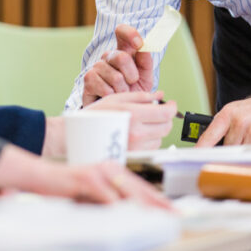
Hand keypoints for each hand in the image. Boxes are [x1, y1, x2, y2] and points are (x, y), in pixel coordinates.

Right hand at [0, 145, 172, 208]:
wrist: (40, 176)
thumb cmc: (66, 187)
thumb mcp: (92, 194)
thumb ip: (110, 200)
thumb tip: (130, 214)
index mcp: (112, 169)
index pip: (140, 185)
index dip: (158, 199)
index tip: (172, 211)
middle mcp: (108, 167)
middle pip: (139, 188)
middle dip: (159, 204)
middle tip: (174, 215)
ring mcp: (98, 172)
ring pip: (127, 191)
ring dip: (145, 206)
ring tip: (159, 217)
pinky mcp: (86, 179)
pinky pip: (106, 196)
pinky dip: (119, 207)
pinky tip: (129, 215)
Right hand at [42, 92, 176, 156]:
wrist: (78, 137)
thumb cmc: (94, 116)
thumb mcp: (116, 99)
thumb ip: (141, 96)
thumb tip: (160, 94)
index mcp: (134, 115)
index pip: (166, 113)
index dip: (172, 107)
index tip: (170, 104)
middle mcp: (137, 133)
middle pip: (166, 127)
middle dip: (165, 118)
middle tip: (158, 112)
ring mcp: (136, 147)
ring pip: (160, 138)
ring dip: (157, 129)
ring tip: (143, 123)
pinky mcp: (134, 156)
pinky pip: (151, 147)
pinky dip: (150, 140)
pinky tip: (137, 133)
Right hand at [81, 24, 155, 104]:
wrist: (119, 112)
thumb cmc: (133, 93)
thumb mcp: (145, 78)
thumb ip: (146, 62)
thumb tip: (144, 48)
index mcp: (123, 51)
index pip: (122, 32)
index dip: (129, 33)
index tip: (138, 43)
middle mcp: (108, 56)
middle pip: (121, 57)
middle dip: (132, 75)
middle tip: (132, 84)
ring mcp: (97, 67)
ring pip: (115, 76)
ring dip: (123, 90)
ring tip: (121, 94)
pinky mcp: (88, 79)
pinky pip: (104, 87)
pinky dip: (112, 96)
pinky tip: (111, 97)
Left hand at [195, 90, 250, 148]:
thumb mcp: (238, 111)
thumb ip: (224, 126)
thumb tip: (209, 145)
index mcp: (228, 113)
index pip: (209, 135)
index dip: (201, 148)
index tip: (194, 157)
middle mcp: (239, 121)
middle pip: (227, 148)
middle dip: (233, 148)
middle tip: (243, 139)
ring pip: (242, 152)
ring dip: (247, 149)